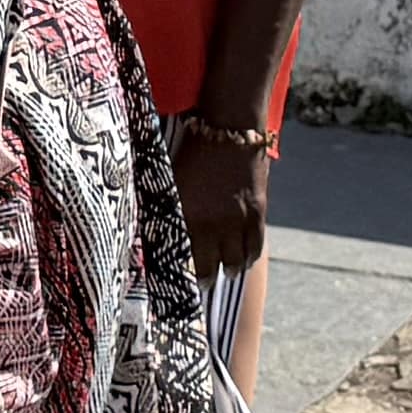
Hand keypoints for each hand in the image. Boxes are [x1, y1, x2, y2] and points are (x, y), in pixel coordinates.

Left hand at [175, 127, 271, 271]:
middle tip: (202, 284)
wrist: (228, 128)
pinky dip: (247, 259)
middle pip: (208, 269)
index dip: (179, 276)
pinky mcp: (256, 214)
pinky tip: (242, 261)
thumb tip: (155, 232)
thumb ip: (166, 208)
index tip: (178, 283)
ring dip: (228, 270)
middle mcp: (209, 223)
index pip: (179, 259)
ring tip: (224, 271)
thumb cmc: (192, 151)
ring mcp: (235, 220)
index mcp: (183, 214)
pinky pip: (254, 249)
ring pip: (233, 263)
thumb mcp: (173, 181)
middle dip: (204, 280)